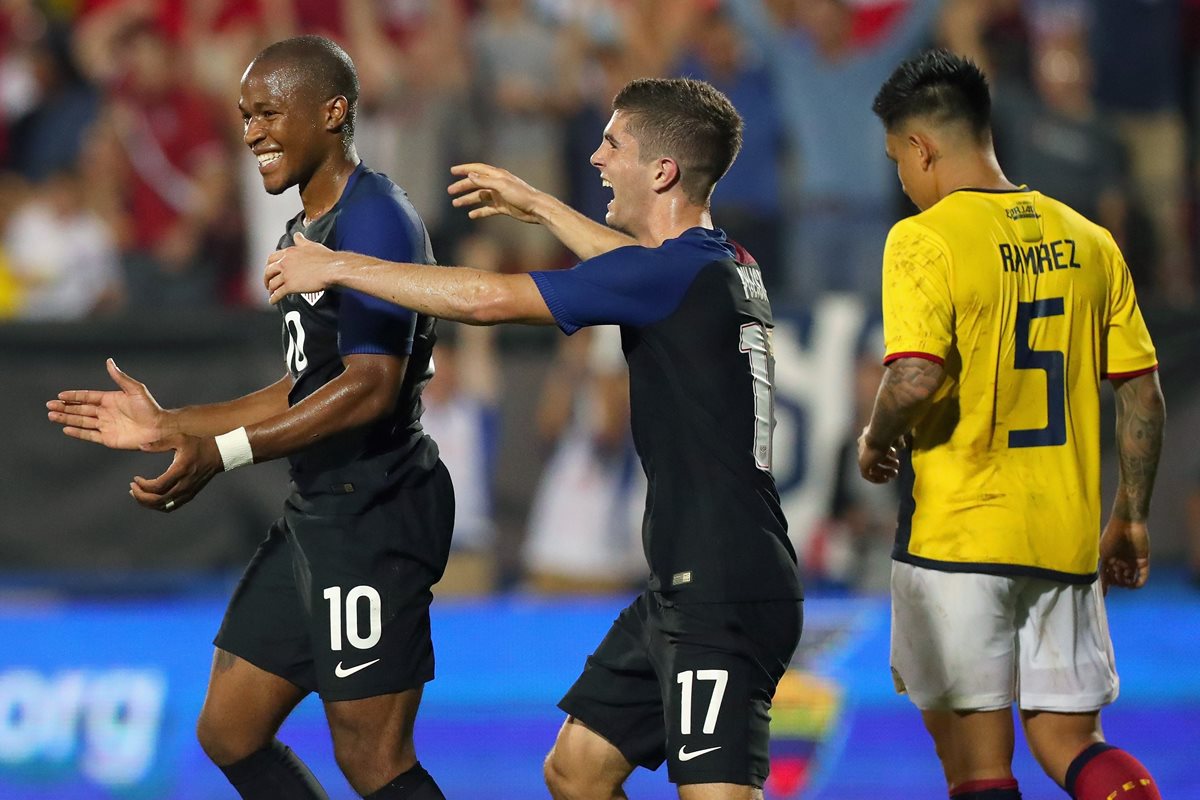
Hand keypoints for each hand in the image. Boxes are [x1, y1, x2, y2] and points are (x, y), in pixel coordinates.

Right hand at [47, 358, 168, 449]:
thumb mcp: (135, 390)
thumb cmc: (150, 408)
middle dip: (65, 407)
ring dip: (66, 418)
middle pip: (81, 409)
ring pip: (81, 421)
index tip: (60, 395)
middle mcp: (106, 412)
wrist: (159, 428)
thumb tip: (109, 361)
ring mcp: (106, 425)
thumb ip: (120, 378)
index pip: (87, 397)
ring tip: (51, 415)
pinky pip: (89, 434)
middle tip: (49, 405)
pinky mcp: (108, 438)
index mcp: (111, 400)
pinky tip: (65, 428)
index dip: (74, 396)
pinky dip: (77, 432)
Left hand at [129, 433, 222, 512]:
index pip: (157, 486)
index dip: (142, 485)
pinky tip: (152, 499)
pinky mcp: (190, 494)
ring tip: (138, 495)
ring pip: (164, 506)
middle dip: (141, 497)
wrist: (219, 454)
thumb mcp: (179, 438)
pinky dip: (159, 506)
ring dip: (148, 503)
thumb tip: (140, 446)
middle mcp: (184, 484)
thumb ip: (159, 443)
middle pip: (158, 500)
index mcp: (180, 470)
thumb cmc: (198, 445)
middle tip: (132, 488)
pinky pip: (172, 506)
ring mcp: (188, 491)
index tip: (135, 478)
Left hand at [264, 232, 337, 302]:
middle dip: (266, 278)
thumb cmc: (325, 257)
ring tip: (271, 293)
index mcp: (289, 253)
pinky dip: (274, 298)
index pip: (272, 258)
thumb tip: (297, 235)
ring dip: (270, 289)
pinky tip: (273, 301)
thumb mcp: (311, 245)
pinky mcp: (290, 286)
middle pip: (268, 271)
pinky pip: (278, 293)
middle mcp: (285, 263)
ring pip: (272, 283)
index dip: (269, 265)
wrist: (332, 268)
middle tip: (268, 282)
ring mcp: (287, 275)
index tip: (270, 269)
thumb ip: (301, 241)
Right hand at [448, 162, 542, 223]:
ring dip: (468, 199)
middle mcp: (497, 184)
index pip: (477, 169)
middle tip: (450, 192)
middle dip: (462, 187)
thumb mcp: (502, 186)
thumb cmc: (521, 195)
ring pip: (480, 197)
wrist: (536, 209)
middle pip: (476, 183)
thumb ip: (485, 180)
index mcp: (497, 175)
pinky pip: (488, 209)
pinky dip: (479, 211)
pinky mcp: (503, 207)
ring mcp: (500, 196)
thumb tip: (470, 175)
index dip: (464, 169)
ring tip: (456, 204)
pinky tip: (471, 215)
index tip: (452, 171)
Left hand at [857, 426, 901, 483]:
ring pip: (872, 467)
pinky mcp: (863, 464)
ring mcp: (862, 455)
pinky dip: (876, 478)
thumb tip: (901, 445)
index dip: (887, 453)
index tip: (895, 456)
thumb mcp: (895, 437)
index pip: (876, 447)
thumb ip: (897, 441)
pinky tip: (886, 480)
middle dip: (887, 463)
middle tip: (897, 467)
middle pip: (875, 458)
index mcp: (868, 437)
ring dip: (884, 471)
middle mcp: (863, 446)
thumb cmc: (889, 433)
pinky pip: (867, 475)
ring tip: (895, 474)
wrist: (880, 434)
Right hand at [1099, 518, 1149, 591]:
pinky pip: (1143, 576)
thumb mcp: (1102, 555)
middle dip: (1117, 583)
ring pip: (1130, 579)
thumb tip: (1098, 585)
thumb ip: (1101, 571)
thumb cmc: (1111, 537)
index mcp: (1110, 559)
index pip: (1108, 576)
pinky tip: (1133, 585)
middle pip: (1119, 578)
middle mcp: (1121, 561)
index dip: (1106, 585)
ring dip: (1127, 584)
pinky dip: (1139, 583)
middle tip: (1115, 583)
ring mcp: (1132, 562)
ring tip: (1124, 584)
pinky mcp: (1143, 561)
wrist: (1126, 524)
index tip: (1103, 595)